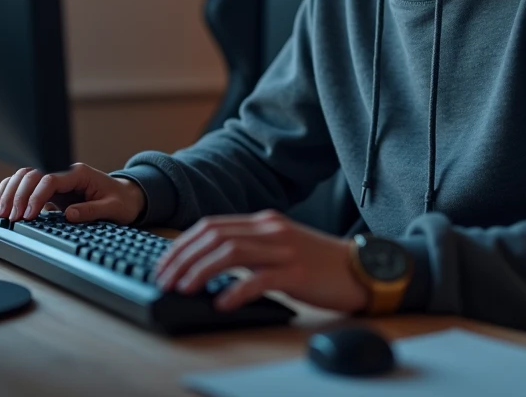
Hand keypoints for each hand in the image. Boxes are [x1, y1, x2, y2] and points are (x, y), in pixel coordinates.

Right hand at [0, 162, 146, 224]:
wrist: (126, 196)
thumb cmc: (121, 201)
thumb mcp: (113, 208)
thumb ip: (92, 210)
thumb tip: (69, 214)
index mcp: (79, 173)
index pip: (49, 179)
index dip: (35, 196)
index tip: (28, 215)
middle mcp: (64, 173)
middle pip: (32, 175)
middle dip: (18, 195)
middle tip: (11, 217)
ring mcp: (55, 180)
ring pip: (24, 177)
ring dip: (11, 193)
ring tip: (2, 213)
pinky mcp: (50, 190)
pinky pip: (26, 186)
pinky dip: (12, 193)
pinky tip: (3, 205)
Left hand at [154, 210, 369, 313]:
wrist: (361, 269)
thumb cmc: (320, 263)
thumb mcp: (281, 246)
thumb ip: (251, 248)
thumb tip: (209, 263)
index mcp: (264, 222)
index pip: (212, 226)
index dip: (182, 244)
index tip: (164, 264)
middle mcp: (271, 230)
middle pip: (215, 237)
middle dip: (183, 258)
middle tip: (164, 279)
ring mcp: (284, 250)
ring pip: (230, 253)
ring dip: (200, 271)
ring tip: (183, 289)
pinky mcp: (297, 273)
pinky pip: (259, 279)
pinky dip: (235, 291)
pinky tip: (222, 303)